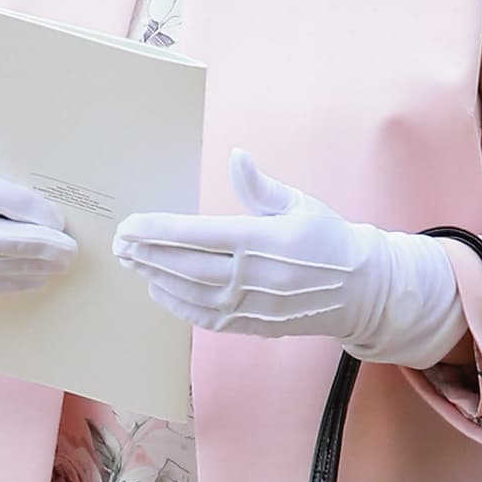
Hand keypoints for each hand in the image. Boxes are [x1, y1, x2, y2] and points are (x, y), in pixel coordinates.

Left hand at [113, 149, 464, 367]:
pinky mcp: (253, 325)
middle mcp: (252, 276)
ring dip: (156, 277)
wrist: (362, 290)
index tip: (130, 225)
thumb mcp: (299, 205)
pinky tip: (158, 291)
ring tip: (131, 263)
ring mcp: (252, 305)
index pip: (196, 234)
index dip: (157, 231)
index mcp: (261, 240)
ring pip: (190, 293)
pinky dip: (178, 305)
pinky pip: (206, 317)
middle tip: (119, 244)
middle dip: (146, 254)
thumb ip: (261, 187)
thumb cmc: (328, 239)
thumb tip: (236, 157)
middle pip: (185, 266)